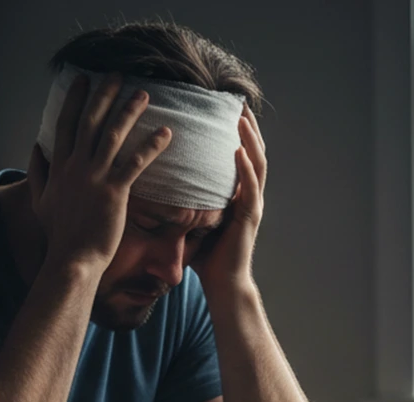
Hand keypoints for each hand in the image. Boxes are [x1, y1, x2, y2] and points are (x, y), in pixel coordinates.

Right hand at [27, 73, 172, 272]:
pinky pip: (135, 163)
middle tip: (118, 75)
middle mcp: (75, 167)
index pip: (66, 124)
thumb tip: (36, 149)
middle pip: (90, 122)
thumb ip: (37, 173)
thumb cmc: (59, 235)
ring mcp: (94, 178)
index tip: (83, 80)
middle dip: (104, 95)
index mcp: (58, 167)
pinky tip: (166, 133)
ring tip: (143, 94)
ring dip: (129, 112)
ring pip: (112, 135)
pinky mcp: (114, 192)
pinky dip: (151, 146)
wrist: (72, 260)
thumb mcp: (39, 201)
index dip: (75, 100)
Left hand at [191, 103, 266, 293]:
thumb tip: (156, 187)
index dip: (236, 134)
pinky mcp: (249, 218)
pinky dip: (246, 167)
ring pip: (257, 165)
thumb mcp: (193, 222)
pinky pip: (250, 187)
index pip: (240, 157)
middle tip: (237, 103)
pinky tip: (238, 151)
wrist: (223, 286)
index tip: (226, 111)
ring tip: (241, 118)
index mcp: (236, 196)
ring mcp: (252, 206)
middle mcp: (248, 197)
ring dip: (250, 140)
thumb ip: (184, 203)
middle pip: (253, 153)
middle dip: (247, 128)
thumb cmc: (207, 258)